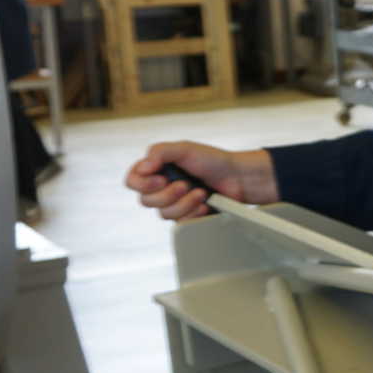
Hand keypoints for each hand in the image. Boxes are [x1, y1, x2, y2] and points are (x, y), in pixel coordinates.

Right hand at [124, 141, 278, 220]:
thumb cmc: (214, 161)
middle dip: (168, 194)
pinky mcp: (187, 216)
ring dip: (184, 203)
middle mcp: (161, 188)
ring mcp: (174, 203)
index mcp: (157, 170)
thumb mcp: (185, 149)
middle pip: (145, 201)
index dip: (142, 184)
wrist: (239, 178)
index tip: (161, 179)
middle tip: (186, 184)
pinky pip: (180, 223)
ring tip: (201, 193)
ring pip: (163, 214)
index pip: (132, 181)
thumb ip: (160, 152)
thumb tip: (142, 167)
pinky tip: (206, 205)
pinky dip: (194, 213)